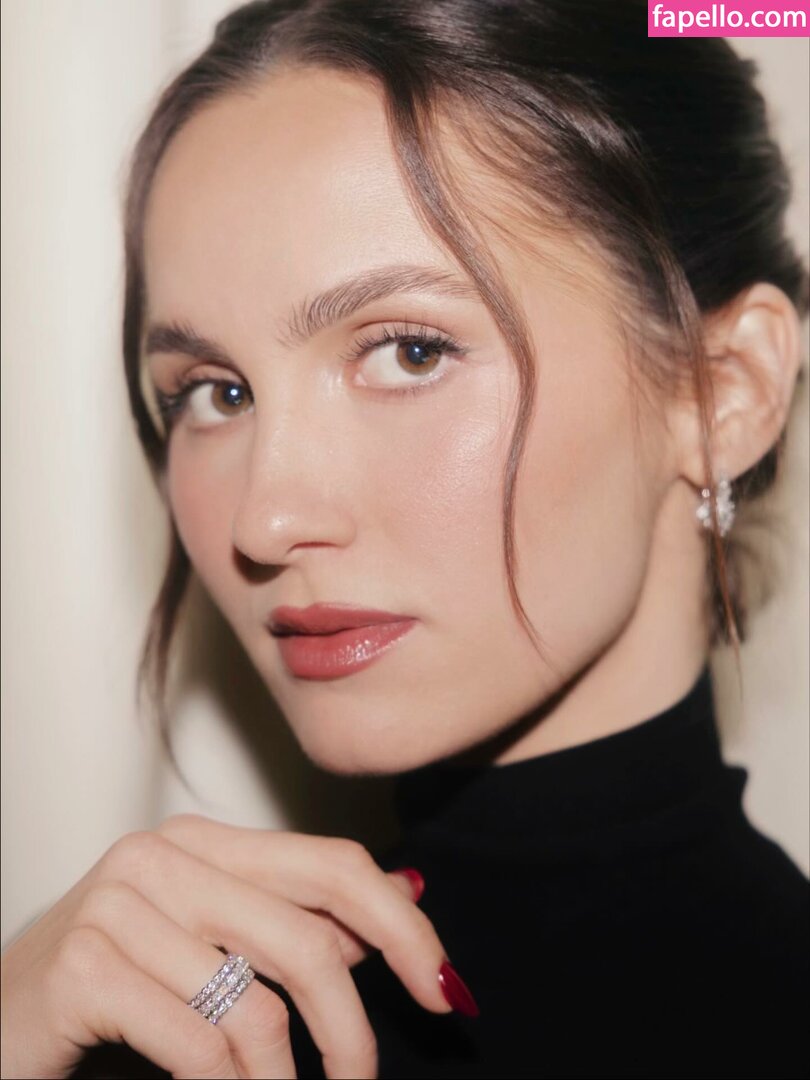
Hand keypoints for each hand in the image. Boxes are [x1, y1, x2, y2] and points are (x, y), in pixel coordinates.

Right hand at [0, 814, 452, 1078]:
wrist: (1, 1018)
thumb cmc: (116, 981)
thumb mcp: (214, 941)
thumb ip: (300, 918)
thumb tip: (405, 895)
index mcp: (207, 840)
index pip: (331, 864)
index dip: (401, 924)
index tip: (443, 986)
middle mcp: (165, 855)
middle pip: (306, 934)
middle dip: (352, 1025)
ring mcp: (120, 905)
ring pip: (256, 1001)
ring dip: (285, 1079)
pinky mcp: (86, 966)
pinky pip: (199, 1043)